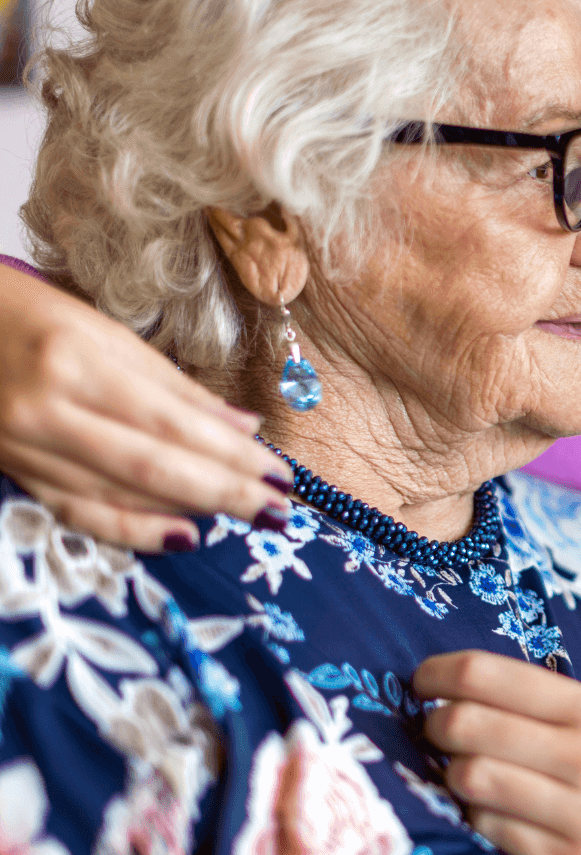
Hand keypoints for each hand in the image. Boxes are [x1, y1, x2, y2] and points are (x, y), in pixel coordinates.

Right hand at [0, 263, 291, 549]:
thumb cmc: (29, 317)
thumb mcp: (103, 332)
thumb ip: (175, 385)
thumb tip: (244, 426)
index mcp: (76, 364)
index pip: (173, 424)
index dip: (232, 455)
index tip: (280, 473)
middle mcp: (48, 412)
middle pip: (154, 467)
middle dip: (225, 491)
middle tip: (278, 508)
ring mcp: (25, 449)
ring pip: (121, 495)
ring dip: (191, 509)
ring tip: (246, 514)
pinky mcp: (14, 473)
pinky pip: (80, 514)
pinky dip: (134, 530)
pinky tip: (183, 537)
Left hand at [415, 648, 580, 854]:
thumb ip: (561, 717)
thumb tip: (475, 694)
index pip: (486, 674)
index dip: (436, 674)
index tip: (420, 683)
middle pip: (464, 724)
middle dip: (433, 728)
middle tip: (434, 734)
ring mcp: (577, 811)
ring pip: (468, 779)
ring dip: (454, 779)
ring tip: (468, 780)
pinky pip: (490, 832)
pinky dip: (482, 823)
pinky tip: (500, 820)